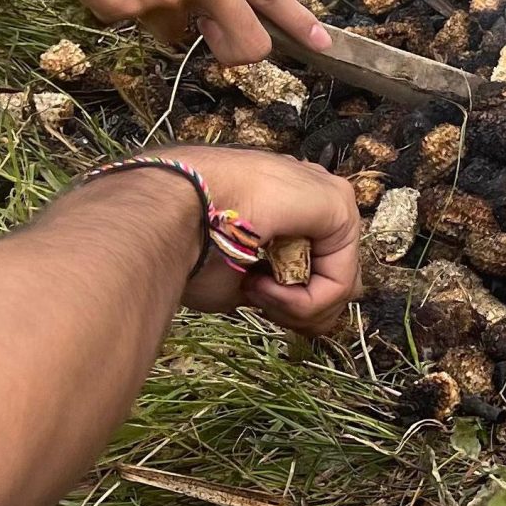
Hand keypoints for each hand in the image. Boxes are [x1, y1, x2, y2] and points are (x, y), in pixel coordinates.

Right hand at [170, 147, 360, 333]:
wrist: (165, 214)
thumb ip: (274, 286)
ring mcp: (326, 195)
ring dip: (294, 306)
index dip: (288, 304)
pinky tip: (261, 283)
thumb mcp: (235, 277)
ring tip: (253, 287)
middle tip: (255, 299)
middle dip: (299, 310)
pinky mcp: (337, 204)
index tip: (248, 298)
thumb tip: (298, 308)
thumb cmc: (184, 243)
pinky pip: (339, 280)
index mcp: (284, 204)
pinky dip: (302, 301)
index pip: (316, 270)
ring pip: (339, 284)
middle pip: (335, 280)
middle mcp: (310, 195)